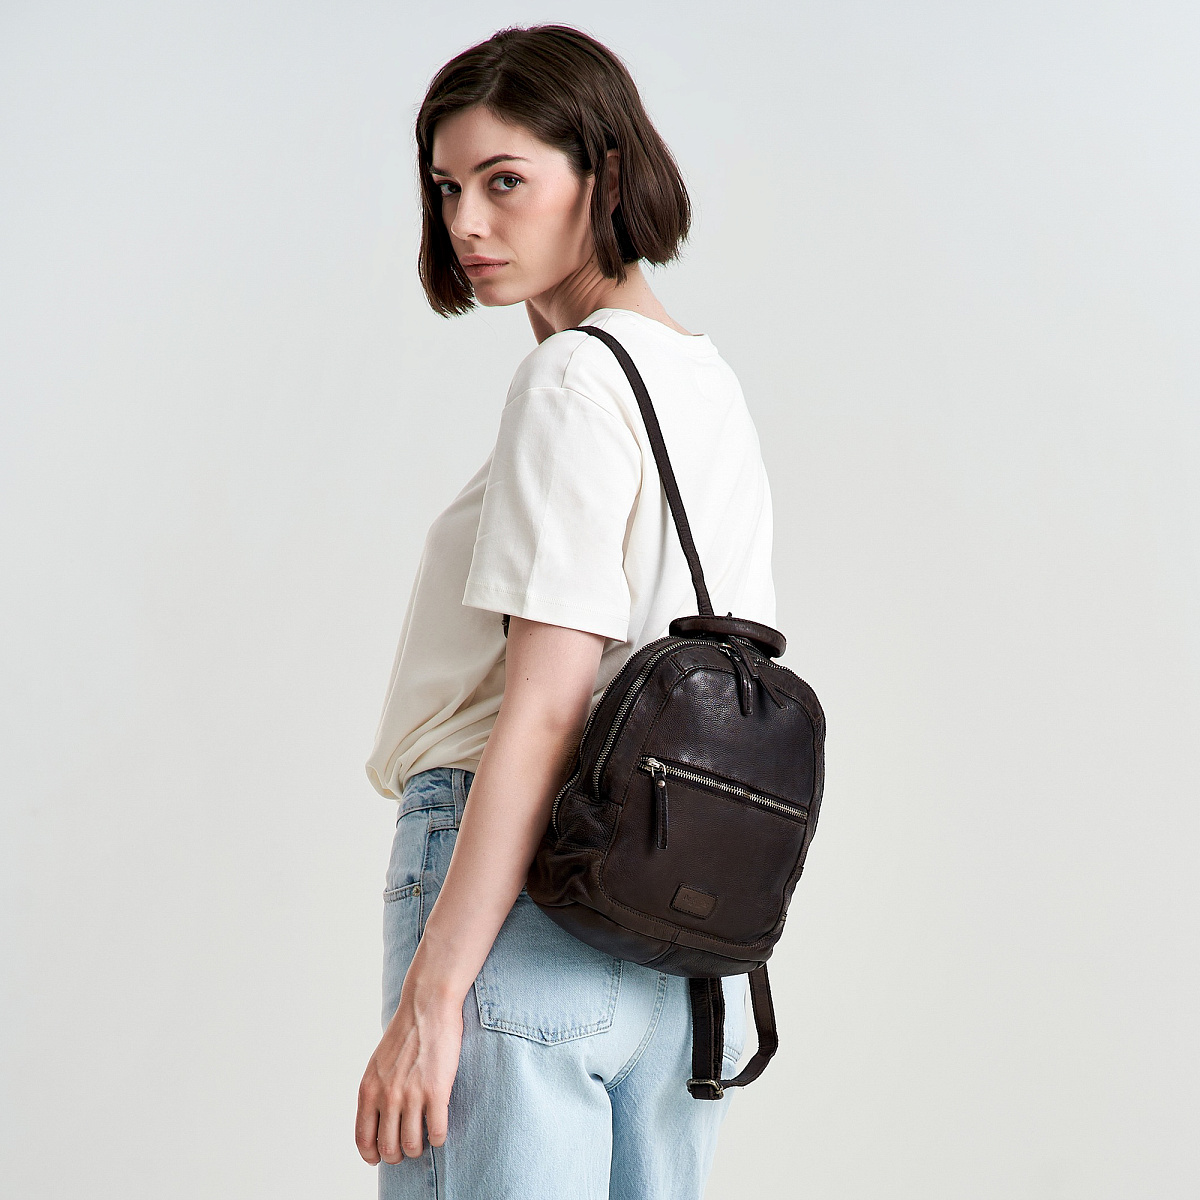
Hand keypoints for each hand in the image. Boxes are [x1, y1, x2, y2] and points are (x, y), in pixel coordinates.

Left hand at [355, 980, 463, 1164]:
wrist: (427, 1005)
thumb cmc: (405, 1033)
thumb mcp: (378, 1064)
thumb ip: (376, 1092)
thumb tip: (378, 1121)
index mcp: (368, 1090)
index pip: (363, 1139)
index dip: (371, 1155)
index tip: (379, 1157)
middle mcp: (386, 1096)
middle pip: (388, 1149)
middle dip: (398, 1154)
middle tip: (408, 1146)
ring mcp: (411, 1095)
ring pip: (412, 1146)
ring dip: (419, 1148)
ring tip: (424, 1138)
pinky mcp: (436, 1091)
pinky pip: (436, 1132)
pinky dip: (438, 1138)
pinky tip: (440, 1130)